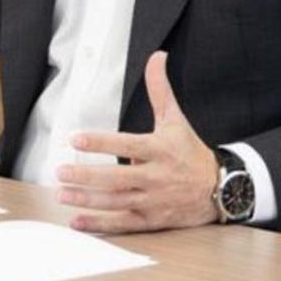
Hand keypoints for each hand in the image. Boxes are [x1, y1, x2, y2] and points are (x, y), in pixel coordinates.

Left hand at [55, 51, 218, 233]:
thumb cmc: (190, 151)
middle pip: (117, 178)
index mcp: (159, 150)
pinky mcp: (151, 220)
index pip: (126, 145)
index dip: (100, 142)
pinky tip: (77, 222)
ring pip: (116, 202)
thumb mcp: (175, 118)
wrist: (219, 188)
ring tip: (61, 194)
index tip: (75, 139)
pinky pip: (123, 224)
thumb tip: (157, 56)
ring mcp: (153, 201)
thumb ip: (160, 89)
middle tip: (60, 171)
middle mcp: (155, 177)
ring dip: (87, 199)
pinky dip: (99, 225)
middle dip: (86, 176)